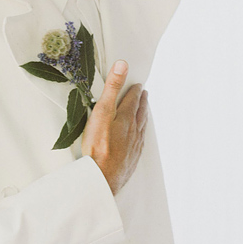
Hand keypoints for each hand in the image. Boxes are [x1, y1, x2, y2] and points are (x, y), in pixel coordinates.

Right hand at [82, 60, 146, 194]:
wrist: (102, 178)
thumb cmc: (98, 146)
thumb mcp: (102, 112)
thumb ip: (112, 89)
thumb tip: (123, 65)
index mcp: (126, 118)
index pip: (132, 99)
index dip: (134, 90)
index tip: (138, 84)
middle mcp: (134, 131)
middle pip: (140, 112)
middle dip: (141, 101)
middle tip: (144, 94)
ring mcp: (134, 146)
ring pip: (141, 127)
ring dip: (143, 116)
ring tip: (144, 111)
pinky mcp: (132, 158)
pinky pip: (140, 142)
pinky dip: (140, 134)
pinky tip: (139, 137)